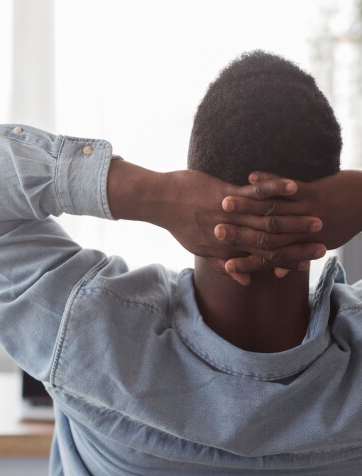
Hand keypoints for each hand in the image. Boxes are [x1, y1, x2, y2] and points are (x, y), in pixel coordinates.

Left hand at [155, 170, 323, 284]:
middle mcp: (229, 234)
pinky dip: (274, 188)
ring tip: (316, 217)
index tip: (308, 261)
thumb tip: (244, 282)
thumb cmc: (179, 224)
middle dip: (298, 241)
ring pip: (265, 218)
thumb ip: (223, 264)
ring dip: (293, 218)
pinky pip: (253, 192)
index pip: (261, 257)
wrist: (158, 201)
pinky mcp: (224, 193)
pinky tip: (293, 187)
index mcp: (225, 249)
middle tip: (322, 240)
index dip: (286, 260)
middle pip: (269, 240)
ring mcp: (228, 213)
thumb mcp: (199, 249)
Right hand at [218, 170, 361, 275]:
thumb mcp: (321, 244)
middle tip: (214, 231)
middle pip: (263, 235)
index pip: (267, 258)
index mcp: (301, 246)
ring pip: (271, 210)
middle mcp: (302, 232)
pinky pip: (288, 188)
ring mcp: (309, 212)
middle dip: (237, 233)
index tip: (226, 264)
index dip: (246, 262)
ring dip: (246, 205)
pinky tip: (250, 175)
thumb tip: (278, 272)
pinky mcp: (316, 193)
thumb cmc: (343, 224)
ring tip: (224, 202)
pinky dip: (268, 182)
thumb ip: (294, 258)